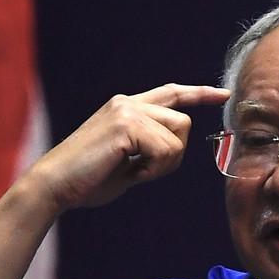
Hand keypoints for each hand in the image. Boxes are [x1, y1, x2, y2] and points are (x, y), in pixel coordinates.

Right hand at [27, 83, 229, 212]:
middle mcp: (128, 103)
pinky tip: (130, 172)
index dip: (199, 93)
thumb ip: (147, 150)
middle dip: (174, 155)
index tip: (223, 94)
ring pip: (179, 137)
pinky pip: (166, 149)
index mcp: (126, 108)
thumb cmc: (86, 181)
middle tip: (144, 172)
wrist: (55, 185)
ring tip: (134, 171)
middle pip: (184, 122)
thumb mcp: (125, 162)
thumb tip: (171, 150)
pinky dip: (154, 169)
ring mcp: (127, 111)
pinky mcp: (126, 124)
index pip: (172, 93)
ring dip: (164, 164)